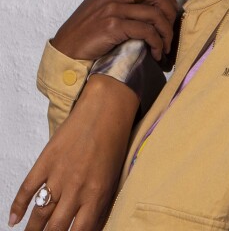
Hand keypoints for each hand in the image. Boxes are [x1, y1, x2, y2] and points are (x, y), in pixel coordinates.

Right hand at [9, 75, 138, 229]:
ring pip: (40, 214)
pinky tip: (14, 219)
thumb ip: (100, 202)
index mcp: (98, 194)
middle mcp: (77, 189)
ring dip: (32, 229)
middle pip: (57, 228)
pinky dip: (18, 206)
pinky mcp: (45, 162)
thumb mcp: (113, 176)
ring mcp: (59, 176)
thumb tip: (89, 224)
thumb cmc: (114, 142)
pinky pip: (27, 189)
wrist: (105, 110)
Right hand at [52, 0, 178, 61]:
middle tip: (173, 29)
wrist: (65, 50)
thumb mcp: (99, 3)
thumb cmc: (84, 30)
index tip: (171, 12)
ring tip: (166, 46)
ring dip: (166, 32)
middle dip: (171, 12)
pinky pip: (146, 31)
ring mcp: (112, 9)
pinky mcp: (112, 26)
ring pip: (154, 14)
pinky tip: (157, 52)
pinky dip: (157, 43)